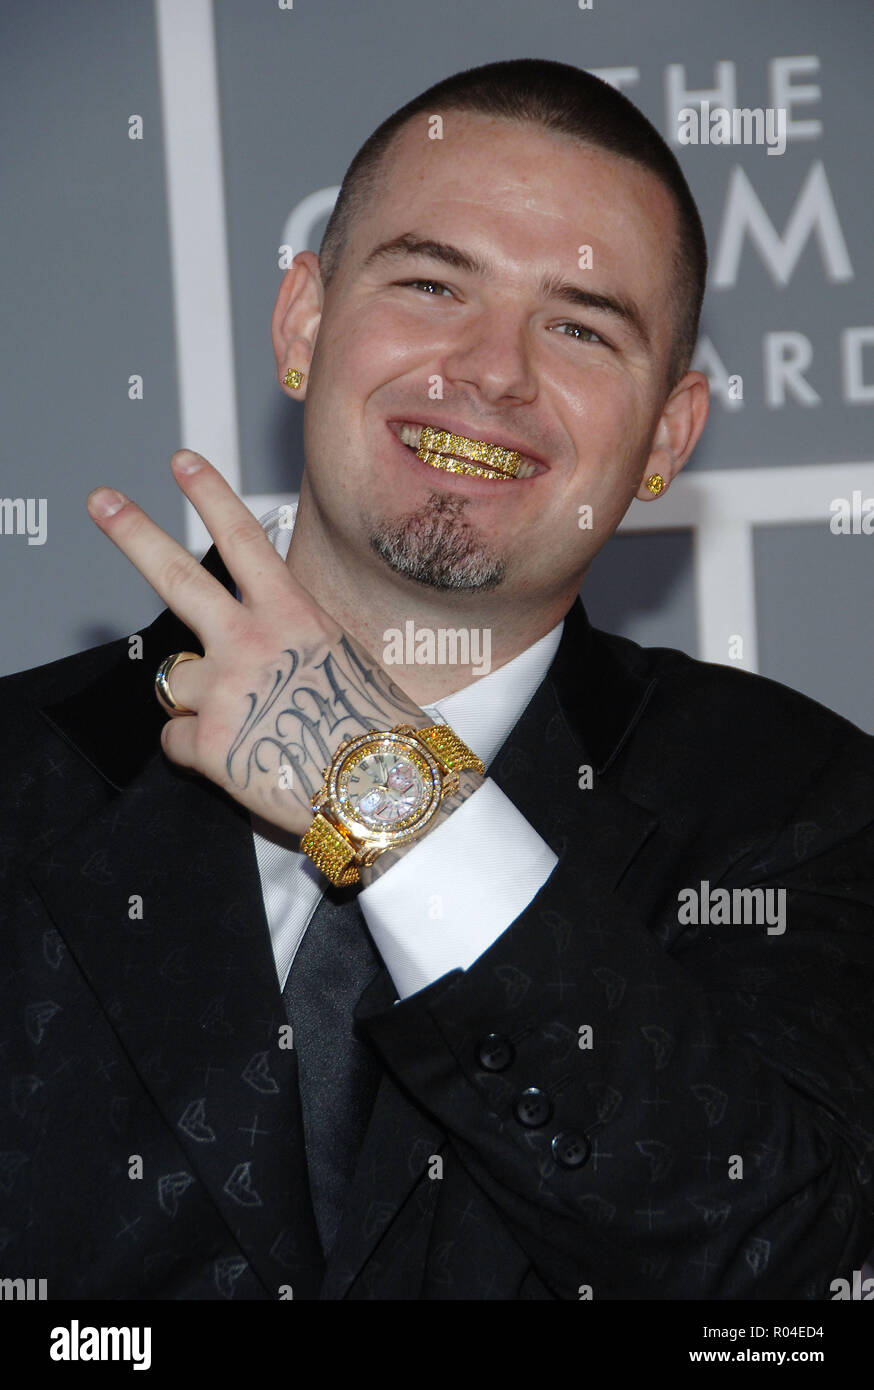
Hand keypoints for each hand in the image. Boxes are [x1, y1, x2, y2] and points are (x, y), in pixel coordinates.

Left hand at [86, 451, 428, 837]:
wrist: (383, 791)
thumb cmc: (376, 730)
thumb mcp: (343, 659)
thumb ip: (291, 639)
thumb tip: (257, 647)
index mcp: (292, 614)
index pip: (242, 539)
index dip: (209, 495)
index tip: (182, 463)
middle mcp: (251, 641)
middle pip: (177, 578)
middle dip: (133, 533)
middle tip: (101, 500)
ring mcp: (227, 689)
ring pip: (177, 678)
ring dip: (200, 698)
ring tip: (247, 721)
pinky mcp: (209, 742)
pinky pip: (175, 739)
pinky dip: (198, 752)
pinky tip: (240, 759)